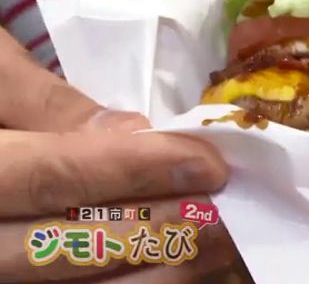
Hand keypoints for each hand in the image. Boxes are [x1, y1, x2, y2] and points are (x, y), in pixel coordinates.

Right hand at [0, 29, 240, 282]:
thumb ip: (45, 102)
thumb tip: (134, 132)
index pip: (48, 177)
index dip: (133, 171)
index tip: (206, 163)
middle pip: (62, 252)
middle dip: (157, 231)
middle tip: (226, 210)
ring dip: (153, 274)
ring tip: (213, 246)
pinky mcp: (8, 282)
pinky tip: (173, 271)